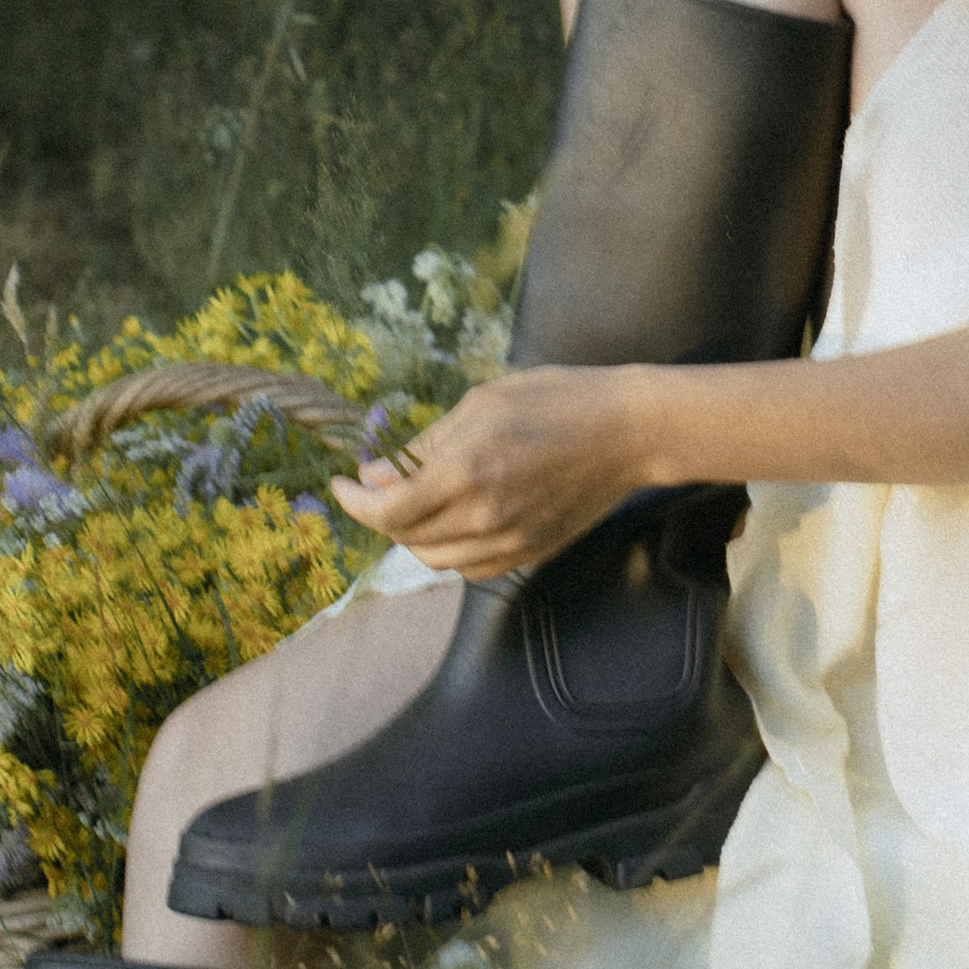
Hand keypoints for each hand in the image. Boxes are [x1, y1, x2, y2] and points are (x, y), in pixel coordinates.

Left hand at [330, 369, 648, 579]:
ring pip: (434, 559)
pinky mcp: (529, 552)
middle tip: (382, 482)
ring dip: (413, 534)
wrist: (628, 433)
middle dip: (381, 512)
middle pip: (404, 537)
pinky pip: (469, 568)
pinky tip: (456, 520)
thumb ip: (426, 444)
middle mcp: (482, 516)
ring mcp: (509, 541)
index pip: (385, 509)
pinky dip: (449, 550)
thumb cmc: (556, 401)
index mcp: (465, 471)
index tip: (341, 484)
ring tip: (418, 500)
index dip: (352, 502)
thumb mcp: (482, 404)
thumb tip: (377, 473)